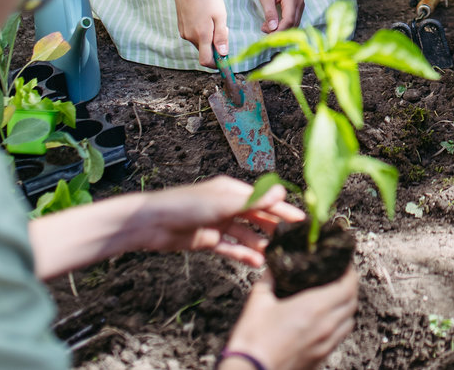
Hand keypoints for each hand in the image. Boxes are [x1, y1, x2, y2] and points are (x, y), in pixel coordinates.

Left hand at [128, 177, 304, 266]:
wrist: (152, 223)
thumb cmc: (185, 205)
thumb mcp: (224, 203)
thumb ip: (254, 202)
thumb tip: (281, 192)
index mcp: (231, 190)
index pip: (263, 199)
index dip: (282, 209)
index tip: (300, 220)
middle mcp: (227, 205)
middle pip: (256, 217)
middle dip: (273, 228)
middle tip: (292, 241)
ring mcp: (218, 224)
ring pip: (245, 235)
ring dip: (259, 244)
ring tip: (275, 256)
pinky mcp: (208, 240)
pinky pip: (230, 248)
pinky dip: (243, 254)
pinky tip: (256, 263)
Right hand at [175, 0, 230, 66]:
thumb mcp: (220, 15)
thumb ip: (221, 36)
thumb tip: (223, 54)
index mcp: (201, 35)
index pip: (206, 61)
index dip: (216, 64)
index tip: (225, 58)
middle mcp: (190, 37)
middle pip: (204, 51)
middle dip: (215, 45)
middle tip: (223, 27)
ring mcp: (184, 31)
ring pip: (200, 42)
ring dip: (209, 37)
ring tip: (214, 18)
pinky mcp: (181, 26)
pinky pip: (194, 35)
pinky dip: (202, 31)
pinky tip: (205, 15)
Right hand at [226, 267, 358, 369]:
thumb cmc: (253, 340)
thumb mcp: (258, 302)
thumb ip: (269, 279)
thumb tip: (274, 268)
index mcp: (314, 308)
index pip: (348, 286)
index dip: (350, 273)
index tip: (344, 266)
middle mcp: (326, 327)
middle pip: (352, 303)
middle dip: (350, 288)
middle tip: (340, 279)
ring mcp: (325, 345)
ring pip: (349, 322)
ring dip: (346, 309)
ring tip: (335, 301)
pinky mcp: (320, 359)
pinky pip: (339, 339)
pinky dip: (339, 327)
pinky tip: (325, 323)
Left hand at [256, 0, 303, 31]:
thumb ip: (269, 12)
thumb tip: (272, 28)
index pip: (289, 20)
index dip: (279, 30)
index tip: (266, 34)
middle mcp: (299, 2)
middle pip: (293, 24)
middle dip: (279, 31)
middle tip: (264, 30)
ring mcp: (300, 4)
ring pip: (294, 23)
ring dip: (281, 29)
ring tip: (266, 27)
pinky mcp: (298, 6)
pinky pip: (293, 20)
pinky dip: (284, 25)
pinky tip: (273, 24)